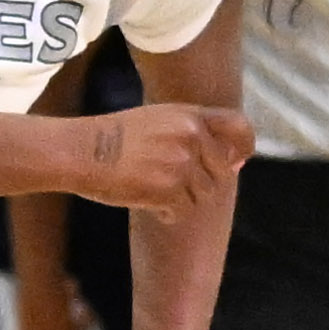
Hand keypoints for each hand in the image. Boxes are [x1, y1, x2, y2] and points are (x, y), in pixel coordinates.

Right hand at [72, 105, 252, 217]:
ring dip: (184, 199)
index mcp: (190, 115)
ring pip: (204, 195)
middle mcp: (191, 137)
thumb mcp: (159, 118)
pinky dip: (169, 213)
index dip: (244, 147)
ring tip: (156, 191)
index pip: (239, 128)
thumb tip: (237, 163)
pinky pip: (184, 211)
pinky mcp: (170, 189)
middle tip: (173, 183)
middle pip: (222, 172)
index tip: (238, 161)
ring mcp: (182, 164)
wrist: (84, 151)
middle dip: (202, 182)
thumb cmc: (116, 136)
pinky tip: (151, 204)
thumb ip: (196, 133)